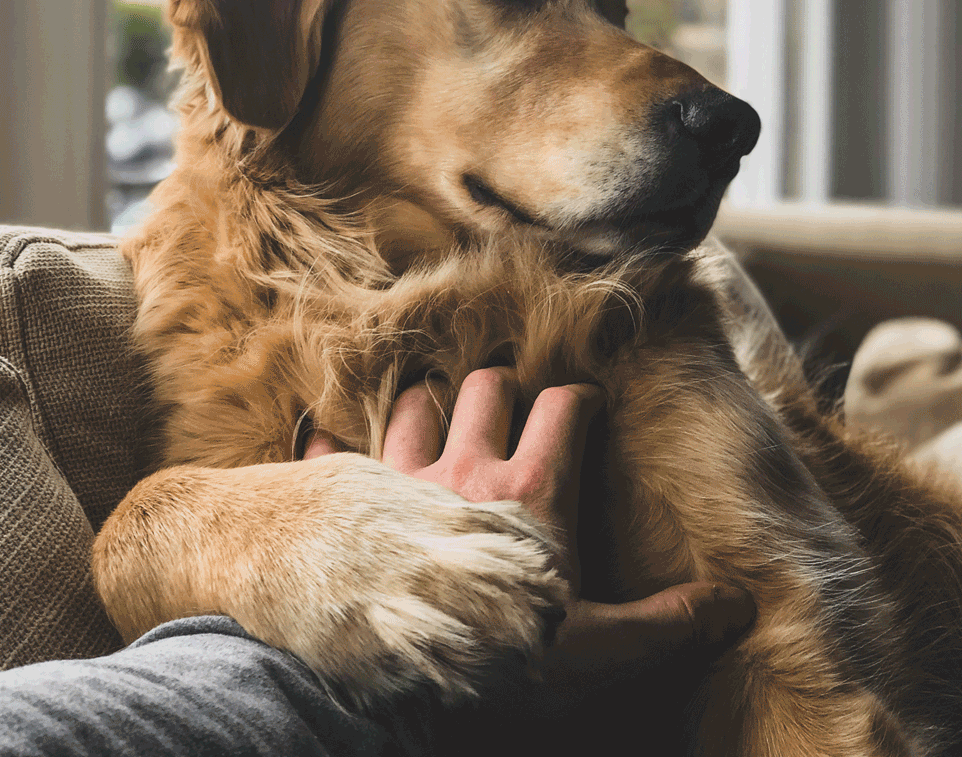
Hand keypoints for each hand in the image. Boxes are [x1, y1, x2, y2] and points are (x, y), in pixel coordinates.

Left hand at [304, 368, 755, 689]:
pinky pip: (333, 447)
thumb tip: (737, 603)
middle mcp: (466, 469)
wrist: (399, 683)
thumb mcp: (597, 651)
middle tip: (507, 412)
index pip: (563, 408)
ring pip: (415, 402)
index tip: (585, 407)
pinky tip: (330, 441)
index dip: (580, 399)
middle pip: (487, 386)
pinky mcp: (352, 498)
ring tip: (435, 423)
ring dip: (427, 405)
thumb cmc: (503, 660)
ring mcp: (401, 478)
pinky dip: (334, 440)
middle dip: (502, 388)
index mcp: (531, 493)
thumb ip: (664, 622)